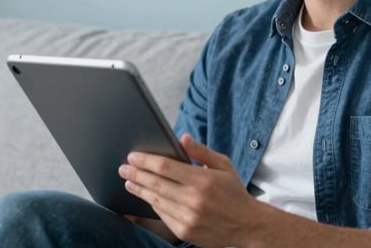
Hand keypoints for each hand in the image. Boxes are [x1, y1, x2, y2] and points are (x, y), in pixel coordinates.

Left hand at [118, 134, 258, 246]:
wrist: (247, 225)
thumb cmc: (233, 192)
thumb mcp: (223, 165)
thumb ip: (201, 151)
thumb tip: (182, 138)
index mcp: (202, 180)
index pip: (165, 167)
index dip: (146, 161)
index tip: (133, 156)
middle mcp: (193, 200)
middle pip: (155, 184)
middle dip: (136, 174)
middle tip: (123, 168)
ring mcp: (188, 217)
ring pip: (156, 200)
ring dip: (140, 190)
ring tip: (130, 182)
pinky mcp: (185, 231)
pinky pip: (162, 215)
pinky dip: (152, 204)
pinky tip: (146, 196)